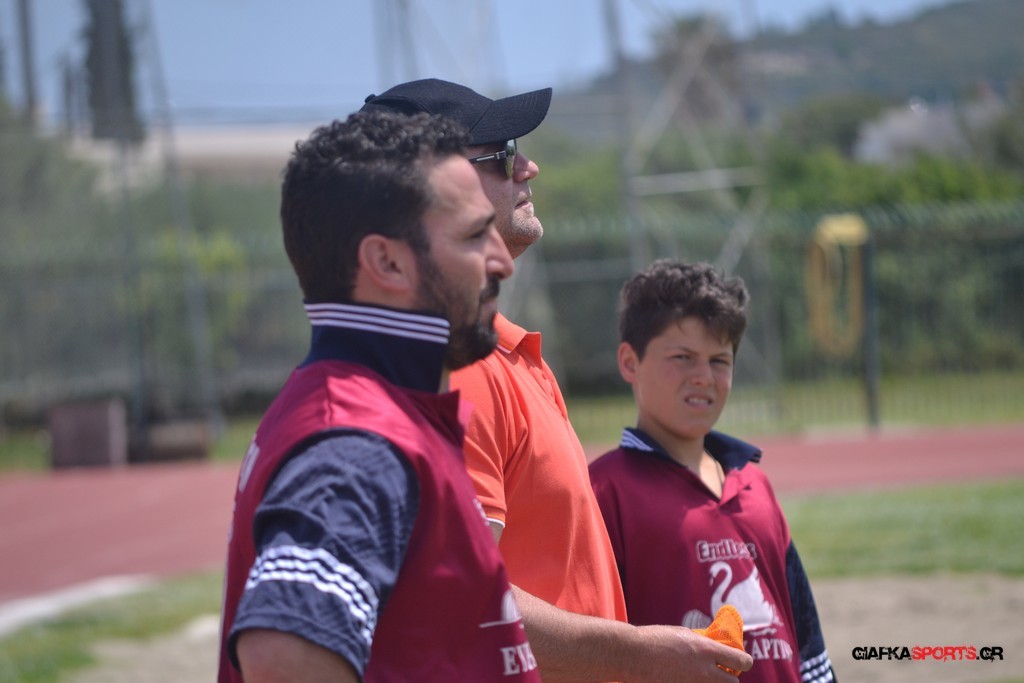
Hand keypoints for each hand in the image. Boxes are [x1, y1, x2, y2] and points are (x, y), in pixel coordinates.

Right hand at [624, 623, 752, 681]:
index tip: (741, 662)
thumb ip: (701, 644)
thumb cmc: (654, 640)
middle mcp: (704, 671)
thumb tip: (714, 650)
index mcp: (706, 650)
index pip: (741, 661)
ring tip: (700, 675)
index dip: (743, 662)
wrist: (631, 655)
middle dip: (728, 678)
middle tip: (720, 673)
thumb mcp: (682, 635)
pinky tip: (683, 678)